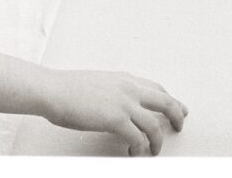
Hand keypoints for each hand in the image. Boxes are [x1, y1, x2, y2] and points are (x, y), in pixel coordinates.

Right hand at [41, 69, 187, 156]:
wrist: (52, 90)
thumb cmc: (66, 89)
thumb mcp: (97, 83)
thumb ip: (113, 92)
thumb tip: (119, 106)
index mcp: (123, 79)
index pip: (156, 88)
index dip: (169, 99)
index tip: (176, 107)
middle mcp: (128, 88)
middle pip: (165, 102)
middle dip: (176, 115)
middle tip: (179, 125)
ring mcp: (124, 103)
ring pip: (155, 125)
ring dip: (157, 141)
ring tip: (154, 150)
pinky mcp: (116, 119)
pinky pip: (138, 139)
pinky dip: (140, 149)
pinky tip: (135, 152)